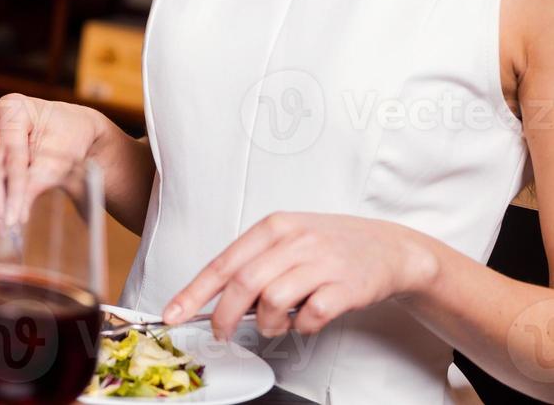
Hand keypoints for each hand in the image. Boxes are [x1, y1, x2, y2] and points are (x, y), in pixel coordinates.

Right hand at [0, 93, 103, 221]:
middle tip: (3, 219)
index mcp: (14, 107)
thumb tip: (15, 215)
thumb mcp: (56, 162)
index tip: (12, 217)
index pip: (10, 153)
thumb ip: (33, 185)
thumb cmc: (65, 141)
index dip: (12, 187)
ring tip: (4, 214)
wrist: (66, 131)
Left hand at [162, 213, 439, 338]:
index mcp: (273, 227)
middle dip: (224, 316)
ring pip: (273, 299)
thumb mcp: (288, 240)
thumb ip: (255, 262)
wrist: (388, 248)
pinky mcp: (346, 286)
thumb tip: (218, 298)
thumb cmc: (330, 245)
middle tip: (221, 333)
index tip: (173, 313)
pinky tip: (306, 322)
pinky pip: (312, 314)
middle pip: (243, 283)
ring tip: (275, 325)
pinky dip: (303, 326)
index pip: (222, 263)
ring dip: (267, 323)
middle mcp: (294, 241)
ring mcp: (321, 262)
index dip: (194, 291)